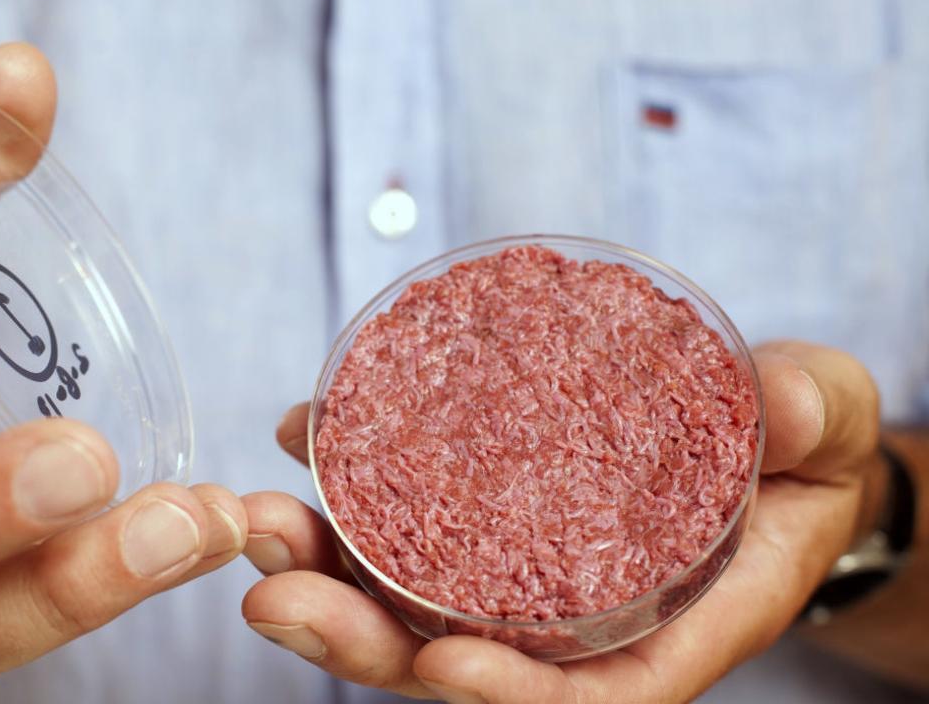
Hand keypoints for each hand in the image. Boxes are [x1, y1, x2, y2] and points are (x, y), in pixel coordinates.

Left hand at [242, 342, 879, 702]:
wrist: (760, 436)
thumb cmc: (799, 451)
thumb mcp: (822, 425)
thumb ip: (810, 419)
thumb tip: (789, 408)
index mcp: (665, 626)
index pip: (584, 693)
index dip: (512, 693)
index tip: (439, 666)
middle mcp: (575, 619)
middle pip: (458, 659)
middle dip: (362, 640)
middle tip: (277, 596)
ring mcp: (518, 573)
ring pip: (407, 601)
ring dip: (321, 572)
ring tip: (260, 524)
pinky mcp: (484, 519)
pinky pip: (402, 525)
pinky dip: (344, 492)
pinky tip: (299, 438)